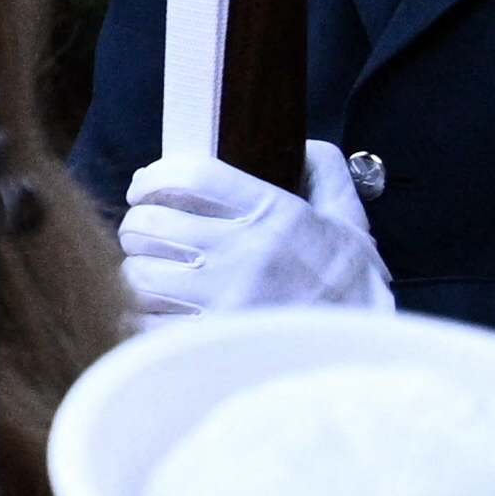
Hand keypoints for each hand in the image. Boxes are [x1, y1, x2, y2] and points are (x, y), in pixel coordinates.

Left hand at [119, 140, 391, 318]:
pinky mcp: (209, 338)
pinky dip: (144, 311)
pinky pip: (146, 318)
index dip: (153, 177)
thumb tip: (298, 145)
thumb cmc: (348, 281)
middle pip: (149, 224)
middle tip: (146, 231)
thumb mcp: (347, 218)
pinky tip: (159, 307)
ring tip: (152, 269)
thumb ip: (324, 172)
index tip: (144, 187)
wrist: (357, 350)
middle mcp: (244, 252)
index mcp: (274, 213)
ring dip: (137, 269)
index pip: (189, 175)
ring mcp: (223, 298)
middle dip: (138, 225)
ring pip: (138, 272)